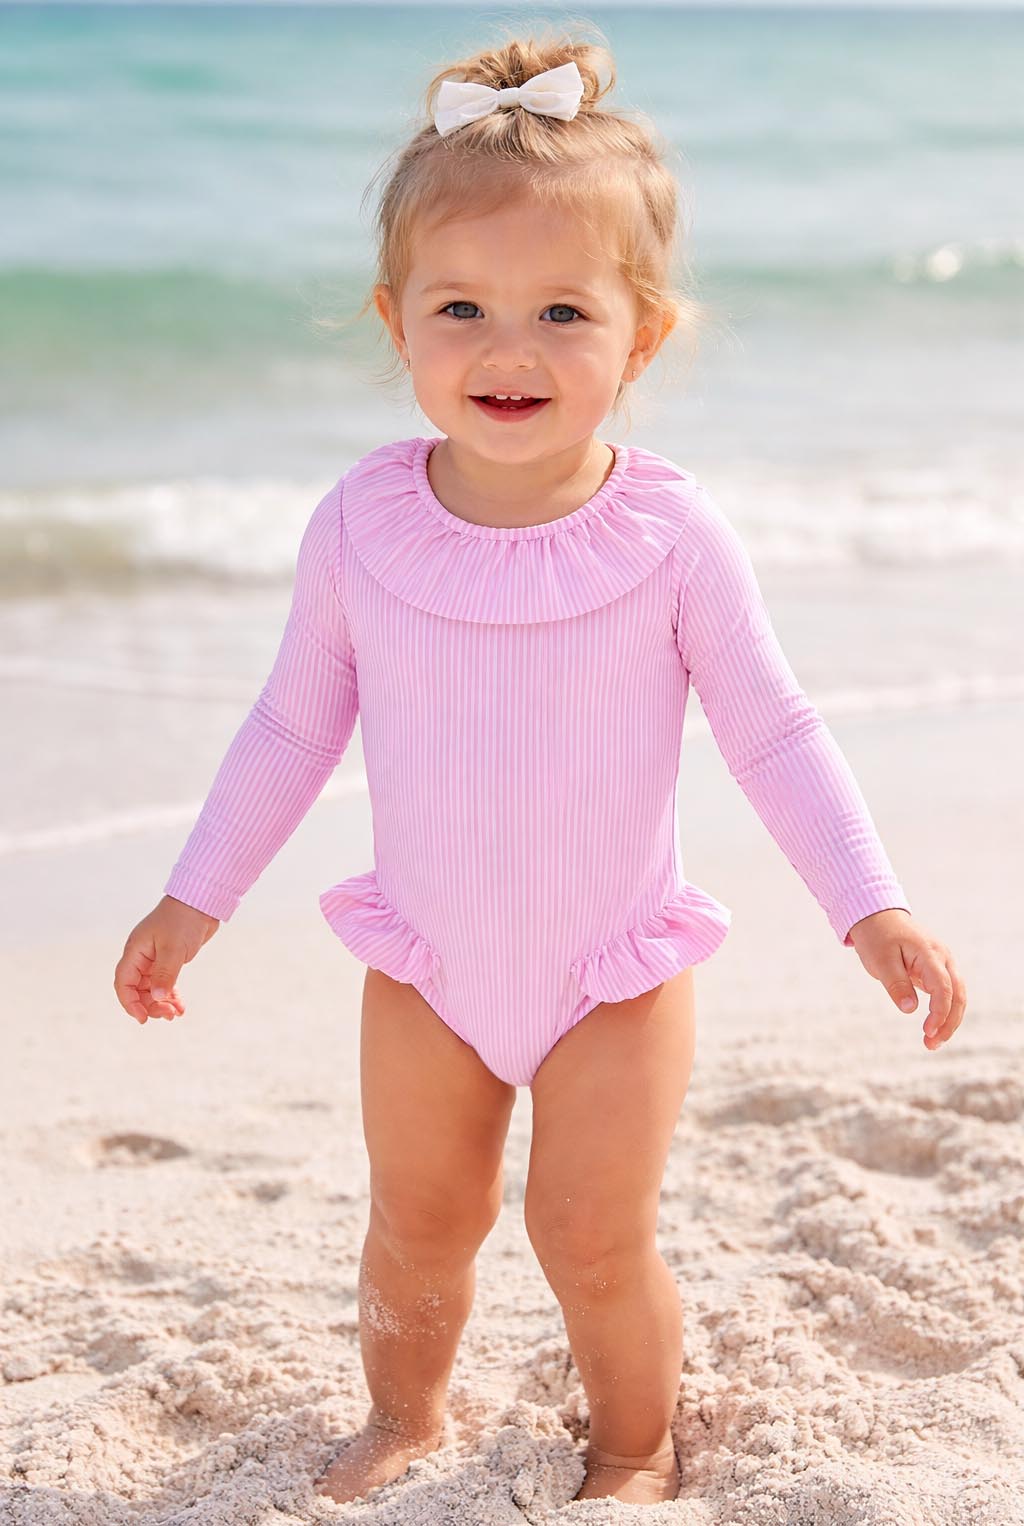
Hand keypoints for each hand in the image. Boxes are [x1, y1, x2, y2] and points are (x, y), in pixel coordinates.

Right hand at [113, 895, 219, 1025]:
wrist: (201, 902)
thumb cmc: (184, 920)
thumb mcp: (174, 949)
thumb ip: (164, 974)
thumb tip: (156, 998)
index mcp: (135, 951)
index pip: (124, 982)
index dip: (130, 1003)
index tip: (144, 1018)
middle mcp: (141, 956)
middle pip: (137, 989)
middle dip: (150, 1005)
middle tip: (168, 1015)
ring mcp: (153, 958)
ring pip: (150, 988)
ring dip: (160, 1003)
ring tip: (176, 1014)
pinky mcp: (168, 959)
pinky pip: (163, 983)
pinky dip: (170, 995)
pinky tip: (180, 1006)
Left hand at [846, 908, 965, 1049]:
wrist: (877, 915)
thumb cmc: (877, 937)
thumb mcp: (880, 961)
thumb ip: (896, 984)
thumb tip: (910, 1009)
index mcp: (929, 954)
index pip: (944, 987)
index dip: (939, 1013)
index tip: (928, 1032)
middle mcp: (943, 957)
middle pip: (958, 994)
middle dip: (949, 1022)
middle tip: (932, 1044)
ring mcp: (942, 961)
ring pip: (957, 994)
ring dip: (949, 1019)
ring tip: (933, 1041)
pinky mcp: (936, 967)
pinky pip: (948, 991)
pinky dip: (944, 1010)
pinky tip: (933, 1026)